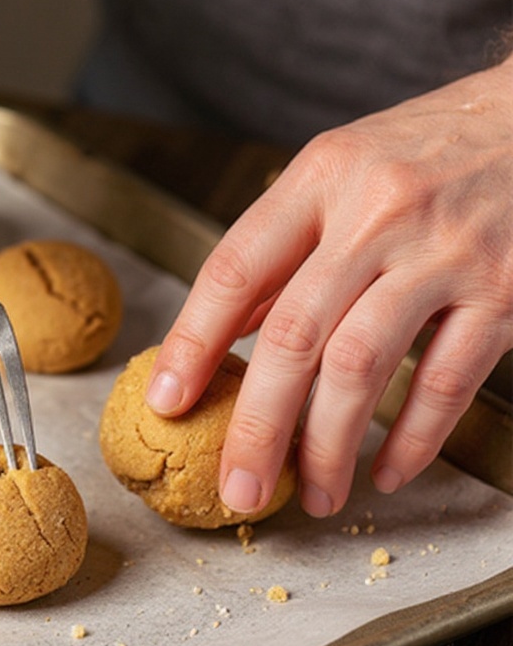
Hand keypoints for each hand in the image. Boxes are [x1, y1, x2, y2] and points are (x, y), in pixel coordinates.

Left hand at [146, 57, 512, 516]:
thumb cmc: (430, 150)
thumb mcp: (342, 171)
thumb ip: (286, 245)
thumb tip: (230, 326)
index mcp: (322, 177)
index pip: (235, 270)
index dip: (191, 343)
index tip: (167, 403)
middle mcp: (378, 212)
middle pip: (294, 335)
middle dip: (257, 426)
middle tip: (238, 490)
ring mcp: (445, 253)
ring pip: (362, 367)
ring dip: (328, 446)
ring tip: (313, 495)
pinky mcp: (505, 290)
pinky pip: (447, 382)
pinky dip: (413, 439)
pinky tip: (385, 472)